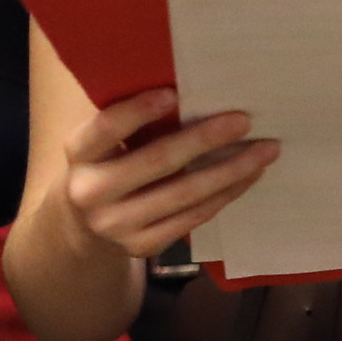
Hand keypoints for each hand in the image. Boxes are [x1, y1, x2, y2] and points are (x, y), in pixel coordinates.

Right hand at [54, 87, 273, 262]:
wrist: (83, 227)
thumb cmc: (105, 166)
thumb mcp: (101, 145)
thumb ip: (130, 125)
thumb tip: (192, 94)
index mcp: (77, 154)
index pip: (106, 129)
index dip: (138, 112)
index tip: (174, 93)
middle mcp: (90, 192)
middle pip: (156, 162)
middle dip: (205, 139)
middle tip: (243, 120)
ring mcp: (117, 225)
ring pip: (184, 194)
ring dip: (231, 170)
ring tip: (264, 151)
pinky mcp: (143, 246)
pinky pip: (194, 217)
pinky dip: (225, 194)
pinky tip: (247, 177)